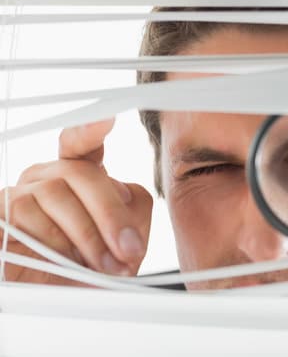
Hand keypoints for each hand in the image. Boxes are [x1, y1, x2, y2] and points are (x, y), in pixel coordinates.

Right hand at [0, 118, 152, 285]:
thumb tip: (124, 192)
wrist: (58, 303)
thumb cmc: (93, 266)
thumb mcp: (125, 237)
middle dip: (110, 212)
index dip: (90, 130)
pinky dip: (53, 241)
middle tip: (129, 248)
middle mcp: (46, 177)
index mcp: (78, 175)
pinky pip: (25, 215)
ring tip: (105, 266)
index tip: (106, 119)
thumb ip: (133, 207)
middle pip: (80, 173)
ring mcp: (19, 194)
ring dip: (87, 236)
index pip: (81, 143)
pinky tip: (67, 261)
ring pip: (56, 194)